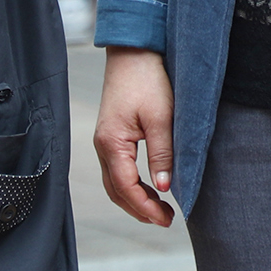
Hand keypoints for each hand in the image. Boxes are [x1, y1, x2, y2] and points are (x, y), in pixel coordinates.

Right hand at [94, 47, 175, 226]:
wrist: (134, 50)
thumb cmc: (147, 79)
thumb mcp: (161, 118)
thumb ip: (162, 154)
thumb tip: (163, 188)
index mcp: (112, 143)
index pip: (126, 188)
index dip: (146, 209)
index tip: (167, 220)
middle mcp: (103, 145)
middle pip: (116, 191)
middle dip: (139, 210)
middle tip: (166, 220)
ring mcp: (105, 140)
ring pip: (115, 183)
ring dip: (134, 199)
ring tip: (159, 209)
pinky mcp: (111, 134)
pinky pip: (117, 169)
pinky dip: (131, 185)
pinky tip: (149, 186)